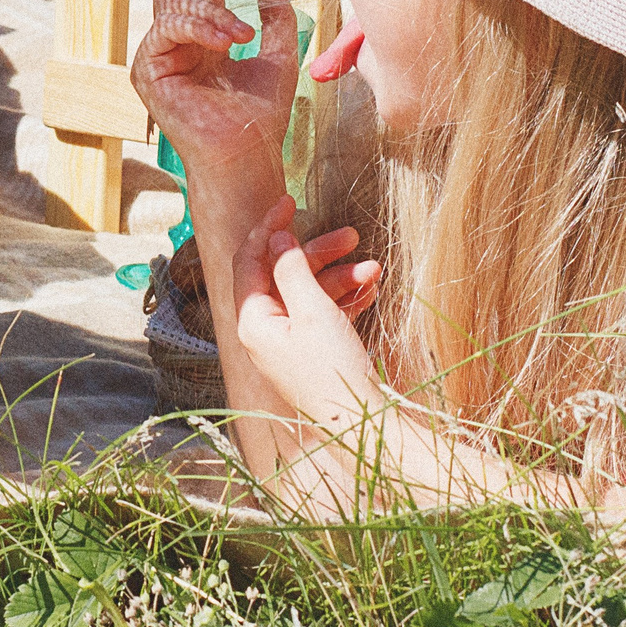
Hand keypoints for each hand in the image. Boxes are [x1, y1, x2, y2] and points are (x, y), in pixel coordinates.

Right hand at [131, 0, 297, 177]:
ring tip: (242, 31)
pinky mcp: (146, 72)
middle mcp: (176, 45)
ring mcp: (158, 57)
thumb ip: (275, 16)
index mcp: (203, 40)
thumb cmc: (262, 116)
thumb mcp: (278, 54)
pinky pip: (167, 30)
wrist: (248, 155)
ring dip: (210, 8)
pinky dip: (199, 28)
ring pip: (173, 5)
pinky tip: (227, 40)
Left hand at [233, 196, 387, 437]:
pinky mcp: (311, 353)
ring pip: (308, 293)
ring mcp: (288, 343)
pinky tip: (372, 289)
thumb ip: (292, 269)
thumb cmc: (333, 371)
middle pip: (284, 274)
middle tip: (352, 236)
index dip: (269, 227)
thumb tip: (276, 236)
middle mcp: (265, 331)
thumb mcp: (313, 311)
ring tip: (375, 269)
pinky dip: (344, 299)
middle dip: (319, 253)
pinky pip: (323, 314)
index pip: (250, 260)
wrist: (363, 425)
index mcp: (253, 321)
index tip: (291, 201)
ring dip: (340, 276)